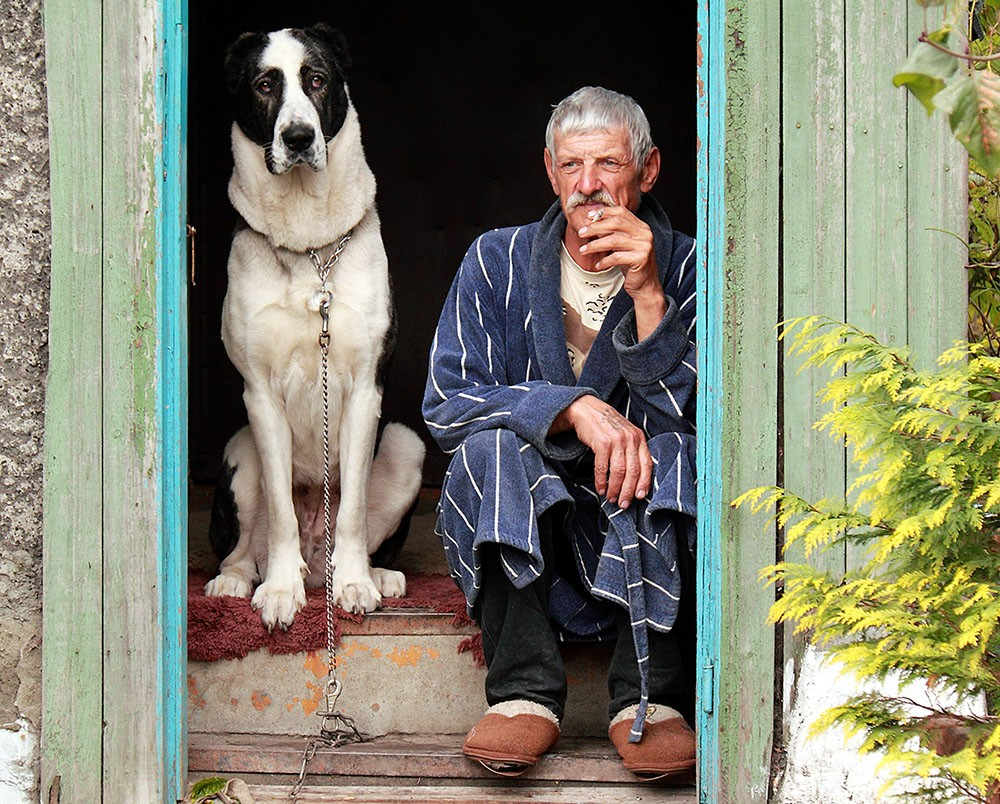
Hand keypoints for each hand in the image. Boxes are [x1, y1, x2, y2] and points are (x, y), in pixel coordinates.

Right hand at [550, 395, 651, 507]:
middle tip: (623, 504)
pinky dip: (601, 481)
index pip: (646, 464)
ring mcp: (616, 440)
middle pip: (633, 471)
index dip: (644, 483)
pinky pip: (603, 467)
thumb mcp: (625, 434)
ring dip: (614, 488)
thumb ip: (633, 451)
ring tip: (610, 498)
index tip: (640, 497)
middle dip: (628, 491)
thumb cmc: (606, 425)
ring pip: (619, 472)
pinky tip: (600, 488)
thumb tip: (636, 479)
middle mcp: (630, 438)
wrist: (586, 409)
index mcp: (639, 438)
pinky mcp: (601, 442)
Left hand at [576, 206, 665, 339]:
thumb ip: (613, 233)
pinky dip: (604, 261)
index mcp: (641, 227)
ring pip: (614, 240)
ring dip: (595, 245)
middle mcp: (645, 234)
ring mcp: (644, 246)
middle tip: (581, 232)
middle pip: (616, 223)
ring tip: (583, 250)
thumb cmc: (631, 265)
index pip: (621, 212)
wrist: (645, 285)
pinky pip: (616, 257)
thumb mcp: (622, 245)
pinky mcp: (641, 259)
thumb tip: (592, 223)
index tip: (588, 216)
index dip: (604, 212)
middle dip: (595, 227)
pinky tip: (598, 265)